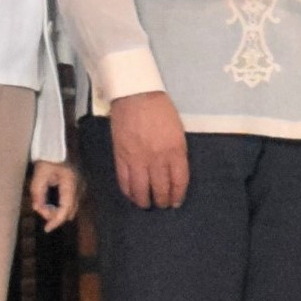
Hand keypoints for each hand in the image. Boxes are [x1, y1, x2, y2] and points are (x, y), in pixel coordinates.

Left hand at [28, 161, 80, 229]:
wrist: (55, 145)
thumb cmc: (48, 156)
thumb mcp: (39, 173)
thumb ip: (38, 192)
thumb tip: (37, 208)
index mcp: (70, 183)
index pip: (65, 209)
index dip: (56, 221)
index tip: (47, 229)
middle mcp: (79, 187)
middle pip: (69, 210)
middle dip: (54, 215)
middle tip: (40, 209)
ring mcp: (80, 186)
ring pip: (70, 207)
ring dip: (56, 210)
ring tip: (43, 204)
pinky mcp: (77, 185)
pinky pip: (70, 201)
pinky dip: (60, 205)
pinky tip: (50, 201)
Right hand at [109, 89, 190, 209]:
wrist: (136, 96)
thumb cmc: (161, 110)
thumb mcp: (178, 131)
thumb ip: (177, 153)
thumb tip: (174, 172)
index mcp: (175, 151)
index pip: (179, 181)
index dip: (177, 195)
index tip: (176, 202)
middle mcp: (157, 159)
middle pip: (160, 189)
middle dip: (162, 201)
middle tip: (162, 204)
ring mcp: (137, 159)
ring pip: (141, 190)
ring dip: (144, 201)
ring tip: (146, 204)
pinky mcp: (121, 157)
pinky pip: (124, 181)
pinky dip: (128, 192)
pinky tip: (132, 195)